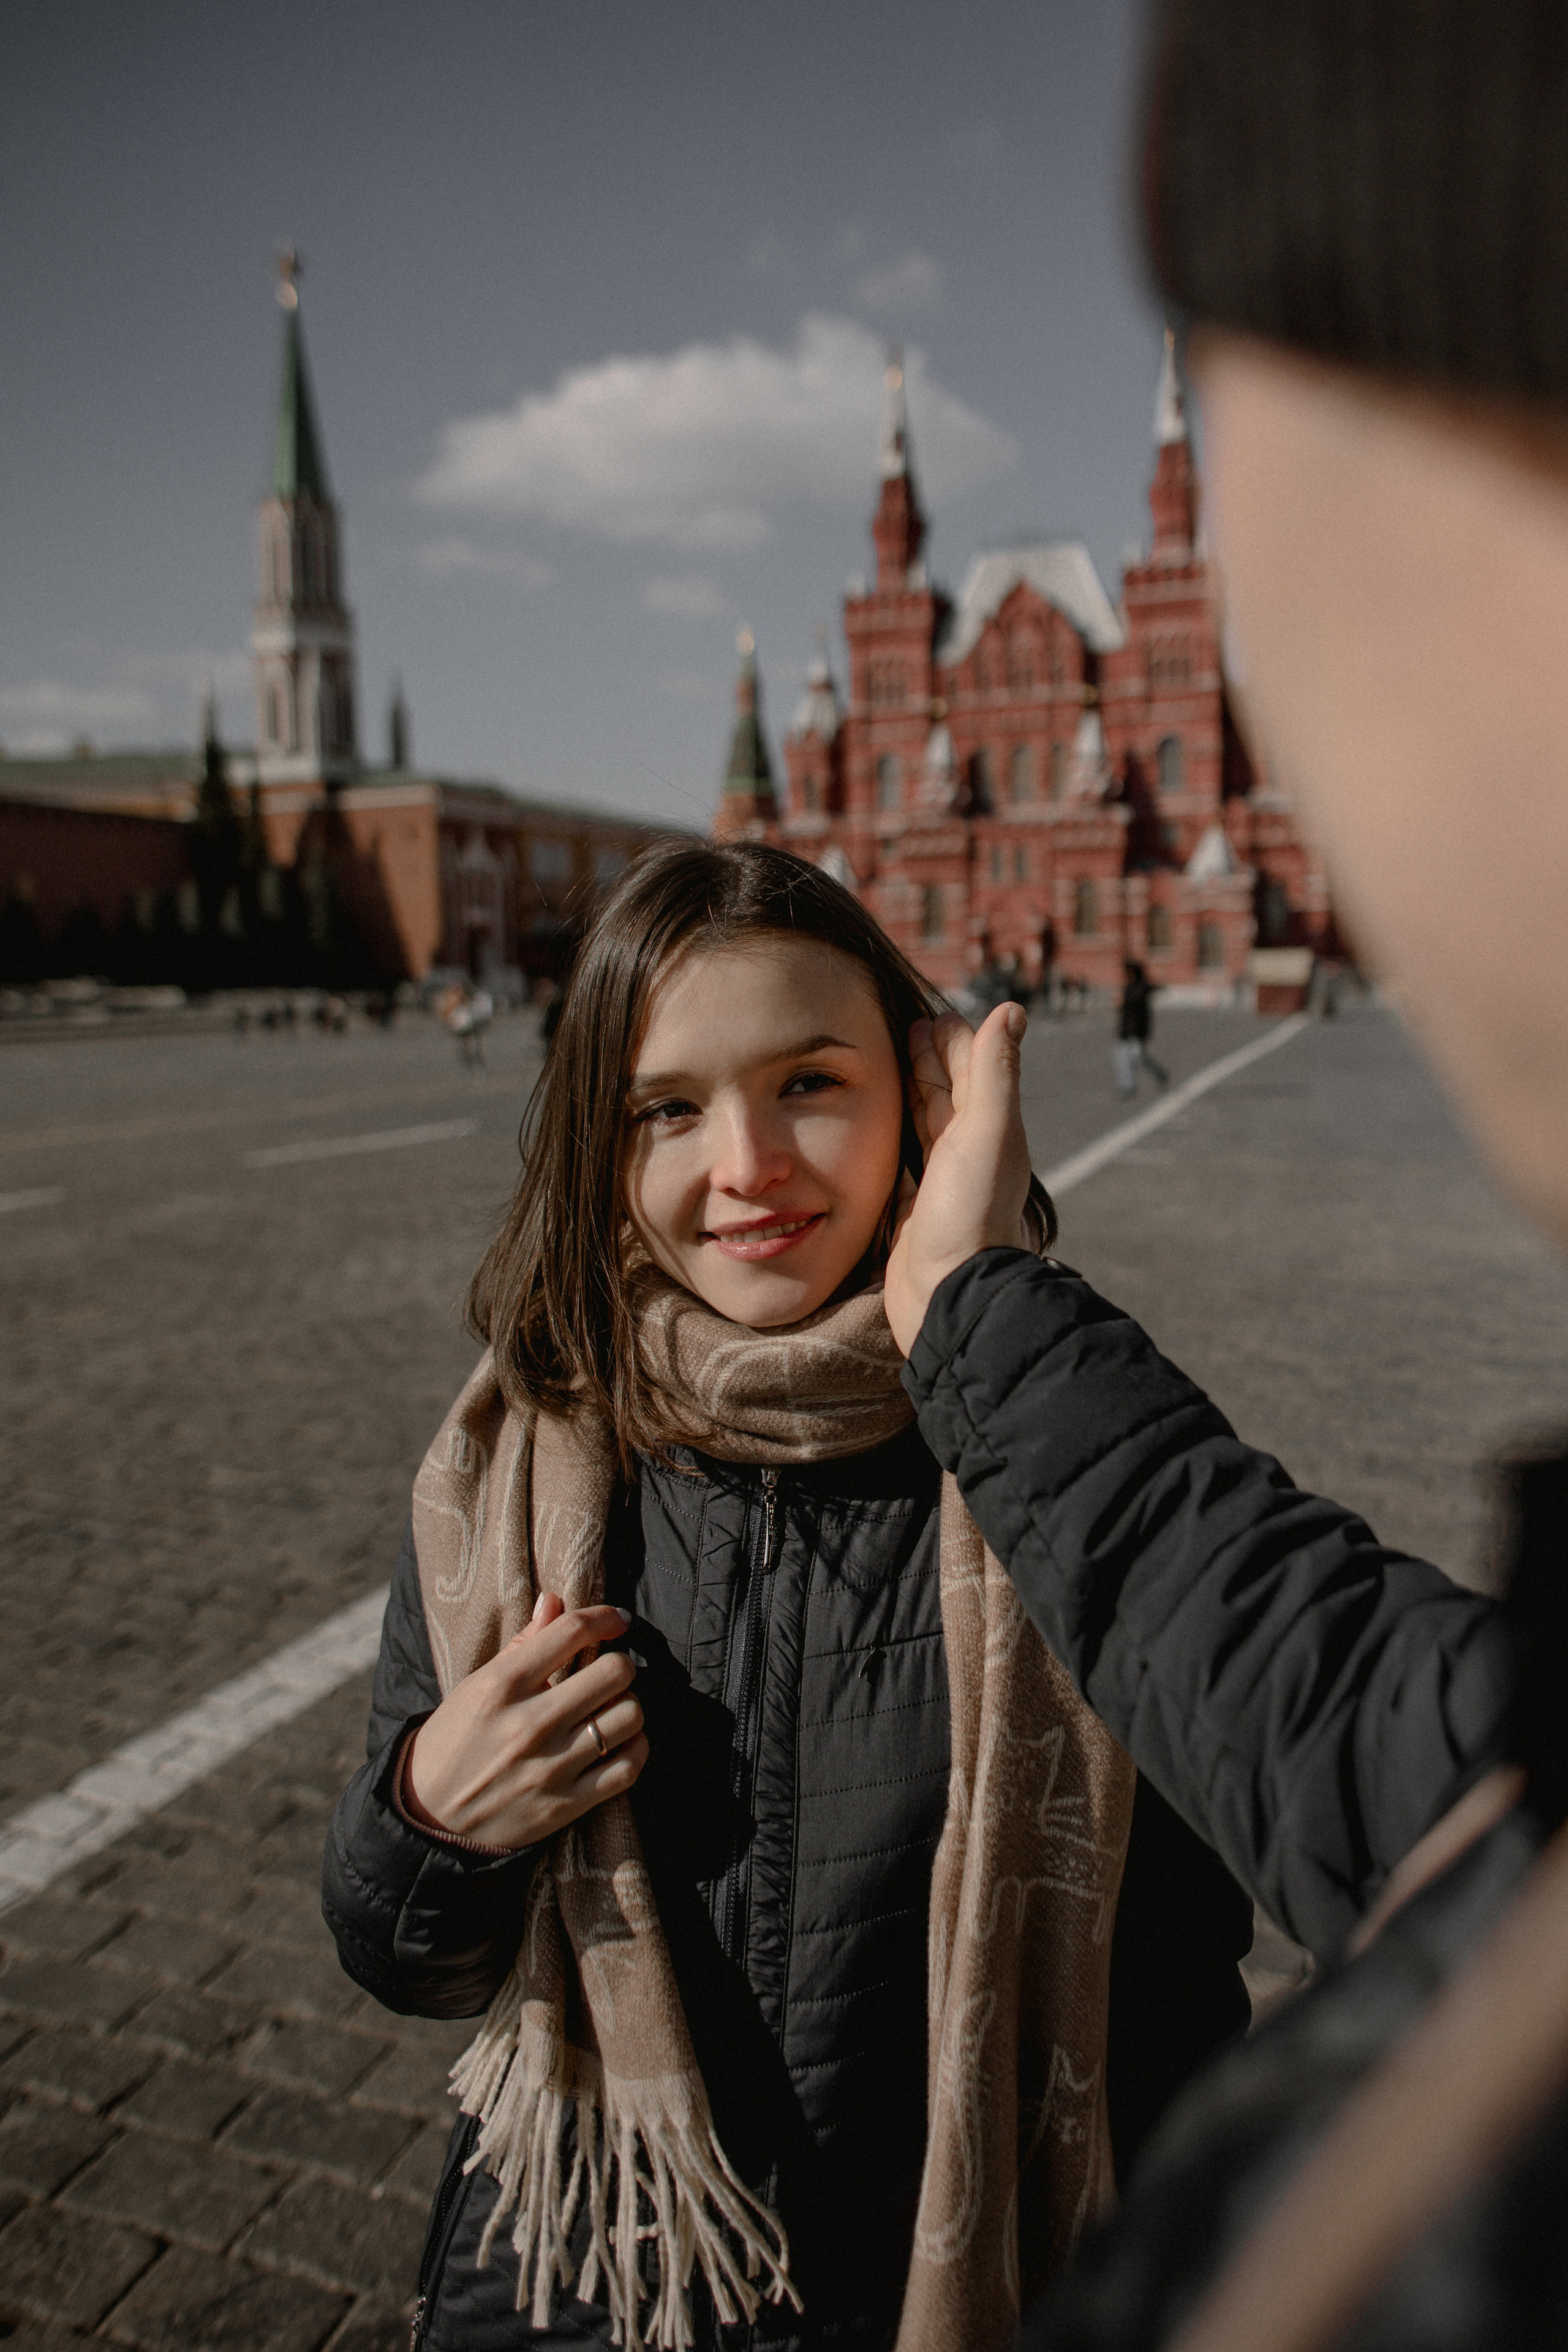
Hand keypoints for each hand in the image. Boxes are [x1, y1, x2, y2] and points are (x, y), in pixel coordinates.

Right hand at [404, 1593, 647, 1849]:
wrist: (429, 1815)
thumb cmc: (454, 1740)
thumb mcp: (476, 1685)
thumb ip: (523, 1644)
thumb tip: (555, 1600)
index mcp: (502, 1686)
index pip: (572, 1632)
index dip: (604, 1617)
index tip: (617, 1621)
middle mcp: (530, 1724)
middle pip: (614, 1672)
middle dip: (619, 1665)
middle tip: (608, 1675)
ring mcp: (550, 1767)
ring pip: (628, 1716)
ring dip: (627, 1706)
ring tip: (611, 1710)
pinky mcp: (565, 1805)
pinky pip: (628, 1768)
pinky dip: (634, 1748)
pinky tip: (620, 1742)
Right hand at [883, 1001, 1033, 1355]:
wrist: (951, 1296)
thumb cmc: (970, 1215)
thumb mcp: (987, 1132)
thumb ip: (994, 1071)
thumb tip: (1011, 1009)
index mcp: (991, 1129)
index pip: (971, 1069)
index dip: (952, 1040)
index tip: (929, 1014)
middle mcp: (970, 1153)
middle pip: (949, 1093)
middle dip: (929, 1060)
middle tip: (905, 1029)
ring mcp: (943, 1182)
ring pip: (927, 1125)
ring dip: (912, 1094)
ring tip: (889, 1070)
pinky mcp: (916, 1209)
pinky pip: (904, 1161)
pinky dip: (895, 1137)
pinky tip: (879, 1133)